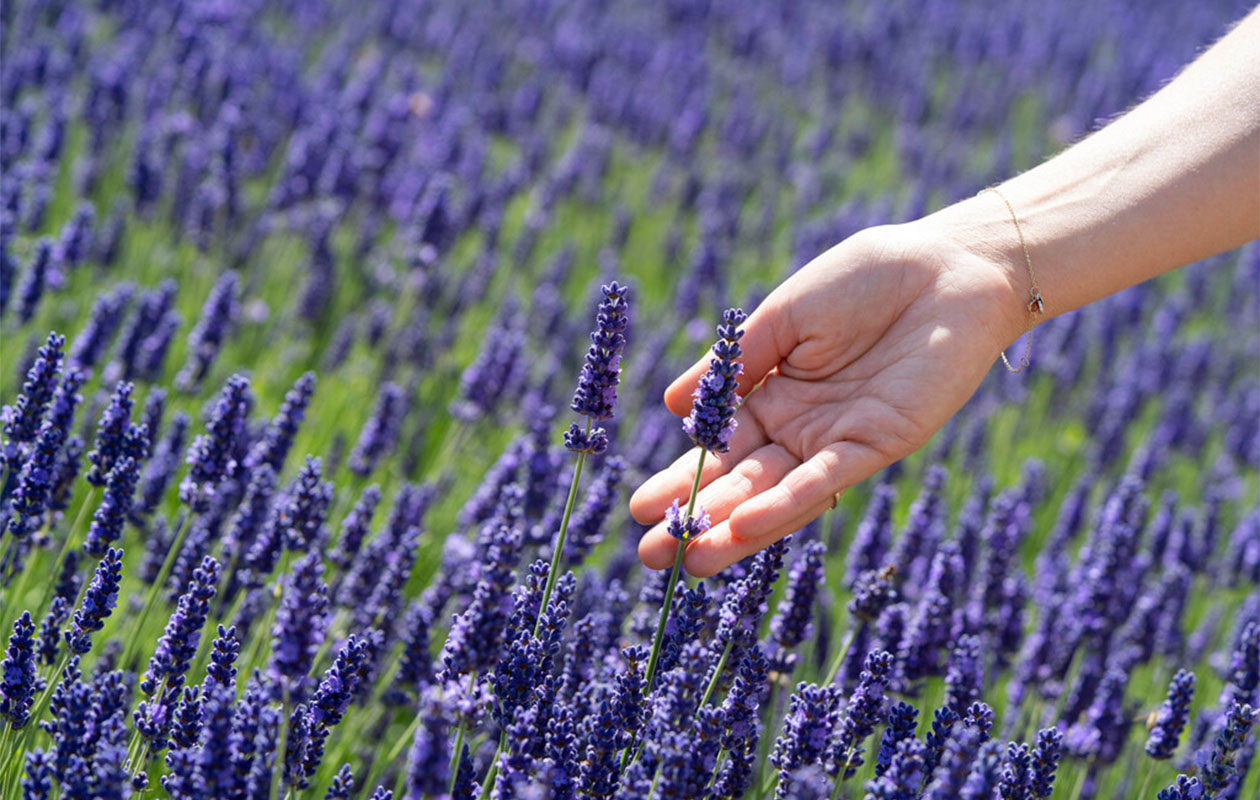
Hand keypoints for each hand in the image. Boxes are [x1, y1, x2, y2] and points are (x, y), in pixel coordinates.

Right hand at [629, 215, 1027, 576]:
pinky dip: (785, 503)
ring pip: (778, 493)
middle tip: (650, 555)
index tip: (639, 508)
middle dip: (697, 518)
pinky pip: (825, 479)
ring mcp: (837, 439)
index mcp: (774, 394)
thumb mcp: (783, 316)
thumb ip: (733, 363)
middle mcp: (802, 426)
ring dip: (735, 529)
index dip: (681, 478)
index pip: (719, 448)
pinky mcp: (877, 442)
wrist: (949, 265)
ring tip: (688, 557)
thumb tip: (669, 404)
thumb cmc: (867, 277)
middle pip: (742, 482)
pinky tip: (743, 523)